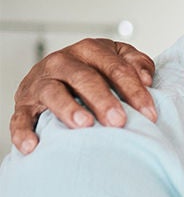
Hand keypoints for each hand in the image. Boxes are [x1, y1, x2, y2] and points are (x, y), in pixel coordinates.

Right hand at [10, 38, 156, 154]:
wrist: (55, 74)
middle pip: (85, 78)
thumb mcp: (118, 58)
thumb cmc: (95, 70)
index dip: (135, 90)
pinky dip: (24, 131)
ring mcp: (40, 82)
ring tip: (85, 124)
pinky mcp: (24, 103)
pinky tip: (33, 146)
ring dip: (68, 108)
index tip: (150, 113)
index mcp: (90, 50)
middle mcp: (63, 62)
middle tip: (119, 121)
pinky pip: (20, 118)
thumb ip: (136, 63)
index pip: (116, 68)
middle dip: (103, 100)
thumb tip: (147, 79)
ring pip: (53, 92)